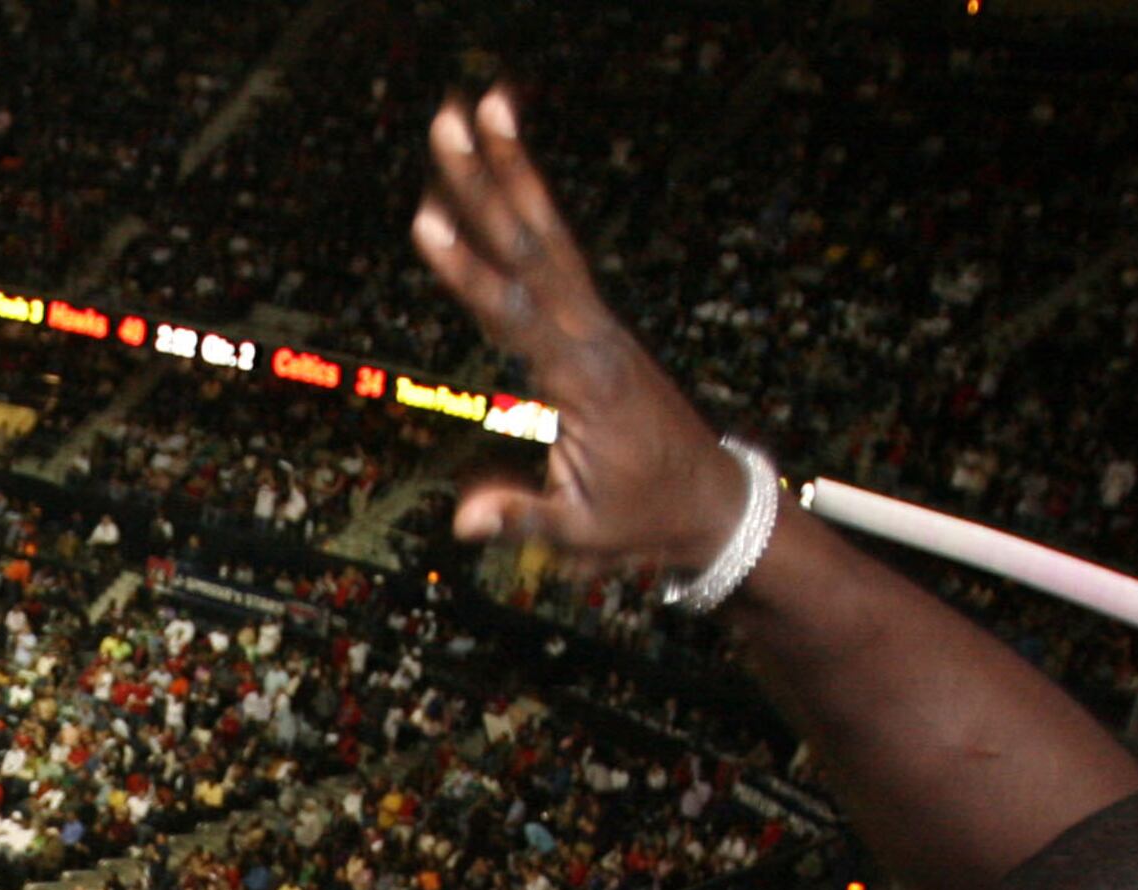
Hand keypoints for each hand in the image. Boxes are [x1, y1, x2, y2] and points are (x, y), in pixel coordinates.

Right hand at [410, 90, 743, 580]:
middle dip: (488, 180)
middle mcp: (593, 335)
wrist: (709, 500)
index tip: (428, 223)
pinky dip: (531, 206)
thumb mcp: (581, 533)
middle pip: (531, 245)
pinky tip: (507, 167)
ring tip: (478, 108)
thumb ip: (522, 517)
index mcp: (584, 380)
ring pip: (548, 235)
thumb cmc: (642, 518)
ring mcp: (598, 322)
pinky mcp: (596, 322)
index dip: (469, 270)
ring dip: (511, 169)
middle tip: (450, 120)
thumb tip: (465, 523)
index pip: (515, 314)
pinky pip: (558, 253)